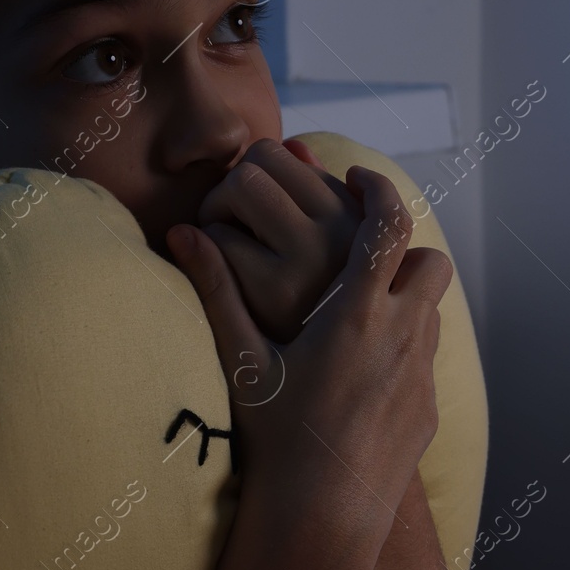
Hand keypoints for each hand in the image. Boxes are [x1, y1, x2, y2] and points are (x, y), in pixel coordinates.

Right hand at [166, 166, 451, 557]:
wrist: (323, 520)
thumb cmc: (276, 440)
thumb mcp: (243, 361)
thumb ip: (215, 290)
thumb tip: (182, 233)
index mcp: (359, 313)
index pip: (388, 224)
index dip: (379, 189)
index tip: (356, 177)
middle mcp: (403, 336)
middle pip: (431, 261)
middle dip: (405, 247)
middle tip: (363, 248)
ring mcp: (422, 374)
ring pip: (432, 311)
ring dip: (403, 297)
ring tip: (354, 306)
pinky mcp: (428, 407)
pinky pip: (425, 357)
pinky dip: (402, 344)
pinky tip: (359, 367)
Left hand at [188, 137, 363, 343]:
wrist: (326, 424)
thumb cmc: (329, 341)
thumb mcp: (348, 269)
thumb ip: (328, 205)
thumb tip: (295, 145)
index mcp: (365, 227)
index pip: (291, 156)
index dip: (266, 170)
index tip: (256, 198)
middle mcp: (345, 238)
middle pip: (264, 156)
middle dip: (238, 181)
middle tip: (232, 218)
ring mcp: (307, 264)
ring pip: (241, 186)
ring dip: (219, 207)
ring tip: (223, 242)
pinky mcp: (269, 294)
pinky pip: (217, 240)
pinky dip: (204, 249)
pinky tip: (215, 273)